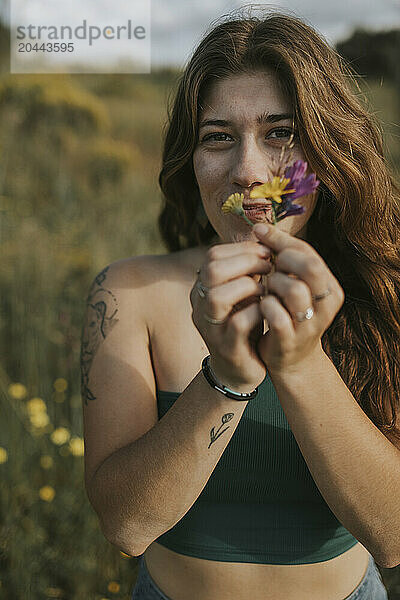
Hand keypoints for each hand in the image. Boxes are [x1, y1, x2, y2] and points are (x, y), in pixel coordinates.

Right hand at [190, 240, 271, 392]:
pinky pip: (238, 323)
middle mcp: (199, 306)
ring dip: (248, 286)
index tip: (267, 253)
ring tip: (266, 290)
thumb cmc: (244, 325)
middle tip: (269, 268)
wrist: (239, 370)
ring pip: (217, 296)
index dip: (242, 249)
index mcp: (201, 289)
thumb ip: (245, 271)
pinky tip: (268, 310)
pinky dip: (257, 312)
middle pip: (211, 270)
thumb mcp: (242, 294)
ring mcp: (210, 328)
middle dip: (246, 263)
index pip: (213, 256)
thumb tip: (263, 239)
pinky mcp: (226, 348)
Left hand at [253, 223, 344, 374]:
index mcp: (330, 287)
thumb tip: (259, 228)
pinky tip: (259, 305)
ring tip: (265, 288)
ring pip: (295, 290)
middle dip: (282, 261)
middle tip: (266, 266)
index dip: (281, 240)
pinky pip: (277, 316)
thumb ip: (282, 258)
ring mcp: (310, 324)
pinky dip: (264, 306)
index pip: (309, 253)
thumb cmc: (286, 314)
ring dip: (273, 284)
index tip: (259, 234)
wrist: (289, 360)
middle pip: (310, 267)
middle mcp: (327, 305)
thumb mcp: (292, 284)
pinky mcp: (290, 341)